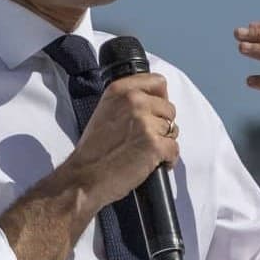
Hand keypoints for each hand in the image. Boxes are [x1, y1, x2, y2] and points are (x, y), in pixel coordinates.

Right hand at [61, 74, 180, 208]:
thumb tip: (156, 103)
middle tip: (144, 139)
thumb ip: (128, 102)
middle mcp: (134, 101)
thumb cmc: (94, 150)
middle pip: (169, 109)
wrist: (84, 177)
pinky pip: (174, 149)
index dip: (160, 99)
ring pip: (173, 129)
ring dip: (164, 143)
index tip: (155, 112)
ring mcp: (145, 122)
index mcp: (120, 90)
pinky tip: (151, 164)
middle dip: (161, 125)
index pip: (158, 82)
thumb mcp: (105, 111)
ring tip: (145, 153)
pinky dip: (167, 160)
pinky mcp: (154, 144)